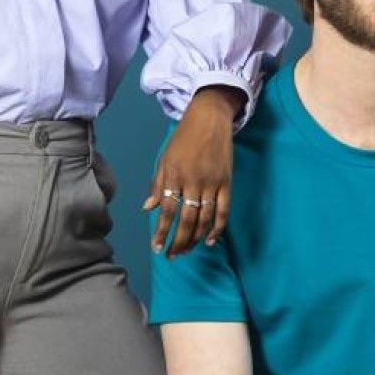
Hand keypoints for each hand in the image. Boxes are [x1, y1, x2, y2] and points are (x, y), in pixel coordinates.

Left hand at [142, 86, 241, 256]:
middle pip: (186, 219)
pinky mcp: (226, 183)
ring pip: (204, 219)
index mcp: (174, 175)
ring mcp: (211, 183)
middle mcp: (193, 182)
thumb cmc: (184, 138)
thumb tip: (147, 208)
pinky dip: (217, 228)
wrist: (210, 118)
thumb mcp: (165, 158)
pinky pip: (223, 211)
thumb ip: (157, 184)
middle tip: (171, 256)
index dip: (162, 231)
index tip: (157, 247)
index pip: (167, 210)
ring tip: (186, 251)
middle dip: (178, 241)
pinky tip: (210, 241)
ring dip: (195, 238)